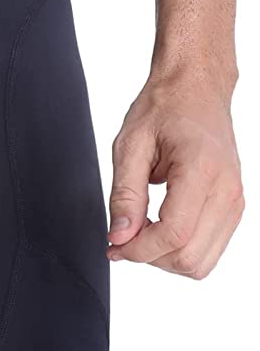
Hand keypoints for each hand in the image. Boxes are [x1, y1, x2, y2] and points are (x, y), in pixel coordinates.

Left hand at [107, 70, 244, 278]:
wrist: (197, 88)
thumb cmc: (165, 107)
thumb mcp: (131, 144)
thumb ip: (124, 194)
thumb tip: (120, 237)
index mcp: (201, 169)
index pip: (174, 233)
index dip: (139, 249)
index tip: (114, 245)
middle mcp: (227, 190)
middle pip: (190, 258)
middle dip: (150, 256)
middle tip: (124, 236)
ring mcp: (235, 200)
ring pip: (203, 262)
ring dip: (166, 257)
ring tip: (142, 230)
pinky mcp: (234, 207)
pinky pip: (210, 248)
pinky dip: (181, 248)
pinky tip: (159, 226)